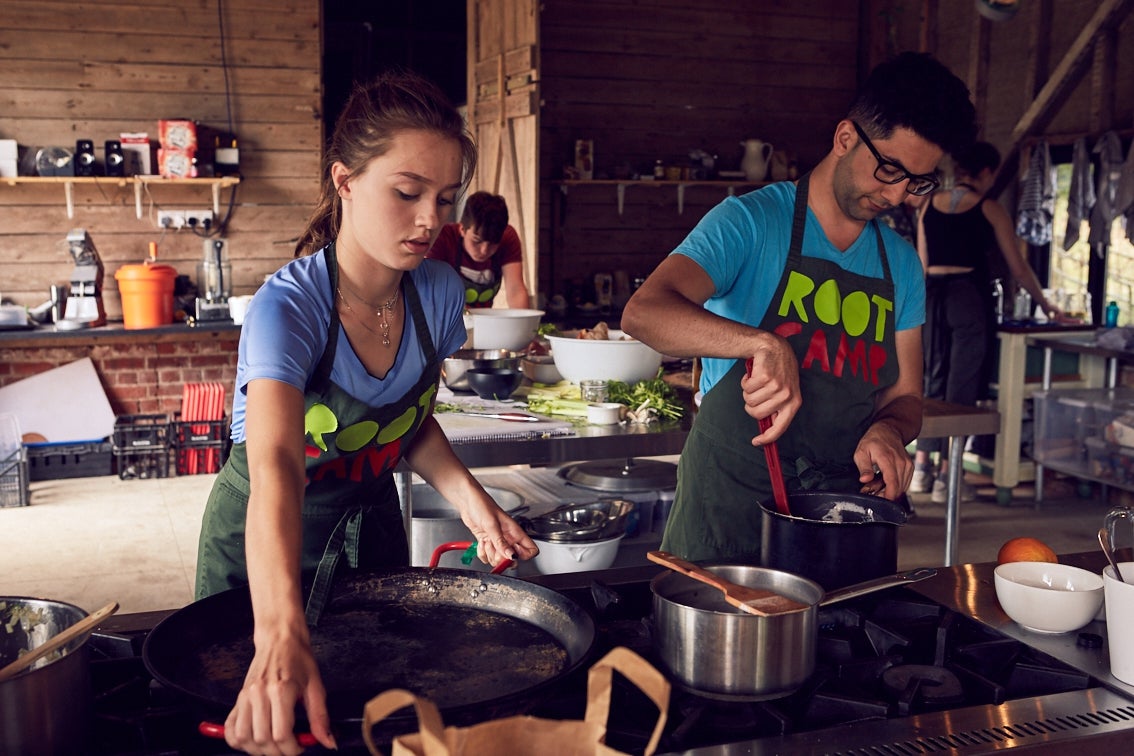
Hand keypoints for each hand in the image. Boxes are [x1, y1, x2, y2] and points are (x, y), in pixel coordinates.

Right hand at [223, 628, 335, 754]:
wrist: (279, 637)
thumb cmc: (298, 658)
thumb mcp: (316, 686)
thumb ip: (320, 717)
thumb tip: (329, 742)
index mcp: (281, 690)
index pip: (281, 735)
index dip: (292, 749)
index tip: (300, 748)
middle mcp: (259, 694)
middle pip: (262, 740)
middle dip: (277, 753)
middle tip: (289, 749)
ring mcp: (245, 697)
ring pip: (243, 738)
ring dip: (258, 750)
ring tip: (274, 746)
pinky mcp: (237, 698)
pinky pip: (230, 728)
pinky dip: (238, 741)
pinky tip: (254, 740)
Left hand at [463, 492, 538, 566]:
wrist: (468, 502)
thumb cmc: (482, 505)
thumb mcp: (492, 524)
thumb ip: (501, 542)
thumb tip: (512, 556)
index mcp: (516, 532)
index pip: (531, 550)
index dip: (523, 556)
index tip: (511, 552)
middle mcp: (509, 539)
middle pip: (513, 560)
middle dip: (502, 558)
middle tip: (494, 547)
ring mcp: (498, 542)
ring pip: (498, 560)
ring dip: (490, 554)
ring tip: (486, 541)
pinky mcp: (487, 544)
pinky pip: (487, 557)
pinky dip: (482, 553)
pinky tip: (481, 542)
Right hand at [742, 334, 801, 445]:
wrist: (775, 348)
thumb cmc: (778, 372)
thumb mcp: (783, 392)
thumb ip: (776, 410)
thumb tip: (767, 430)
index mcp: (793, 403)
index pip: (780, 428)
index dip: (767, 438)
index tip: (756, 442)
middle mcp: (787, 396)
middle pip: (757, 414)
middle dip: (750, 405)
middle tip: (754, 394)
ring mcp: (777, 386)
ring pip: (749, 401)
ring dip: (747, 391)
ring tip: (756, 382)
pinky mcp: (766, 377)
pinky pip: (746, 388)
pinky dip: (745, 381)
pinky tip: (753, 374)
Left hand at [852, 424, 912, 500]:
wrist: (889, 430)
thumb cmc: (873, 441)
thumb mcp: (861, 452)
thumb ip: (864, 467)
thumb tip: (864, 480)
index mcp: (888, 459)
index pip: (892, 483)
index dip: (887, 496)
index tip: (880, 501)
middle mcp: (901, 463)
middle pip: (898, 488)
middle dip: (885, 495)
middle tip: (873, 493)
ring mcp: (908, 465)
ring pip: (902, 487)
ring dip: (890, 491)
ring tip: (877, 486)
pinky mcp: (910, 467)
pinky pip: (905, 482)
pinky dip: (896, 486)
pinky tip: (886, 482)